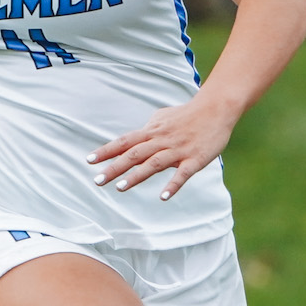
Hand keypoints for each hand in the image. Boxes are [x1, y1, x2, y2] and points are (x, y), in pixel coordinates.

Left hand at [88, 90, 235, 201]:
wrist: (216, 108)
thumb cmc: (188, 113)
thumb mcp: (163, 116)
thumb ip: (149, 128)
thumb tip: (137, 136)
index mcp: (152, 131)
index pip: (125, 142)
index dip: (106, 151)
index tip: (89, 160)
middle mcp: (162, 140)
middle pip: (134, 154)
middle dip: (114, 168)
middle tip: (97, 180)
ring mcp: (178, 150)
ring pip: (153, 164)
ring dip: (136, 176)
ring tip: (120, 188)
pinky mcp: (195, 159)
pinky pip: (182, 174)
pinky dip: (173, 185)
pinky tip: (163, 197)